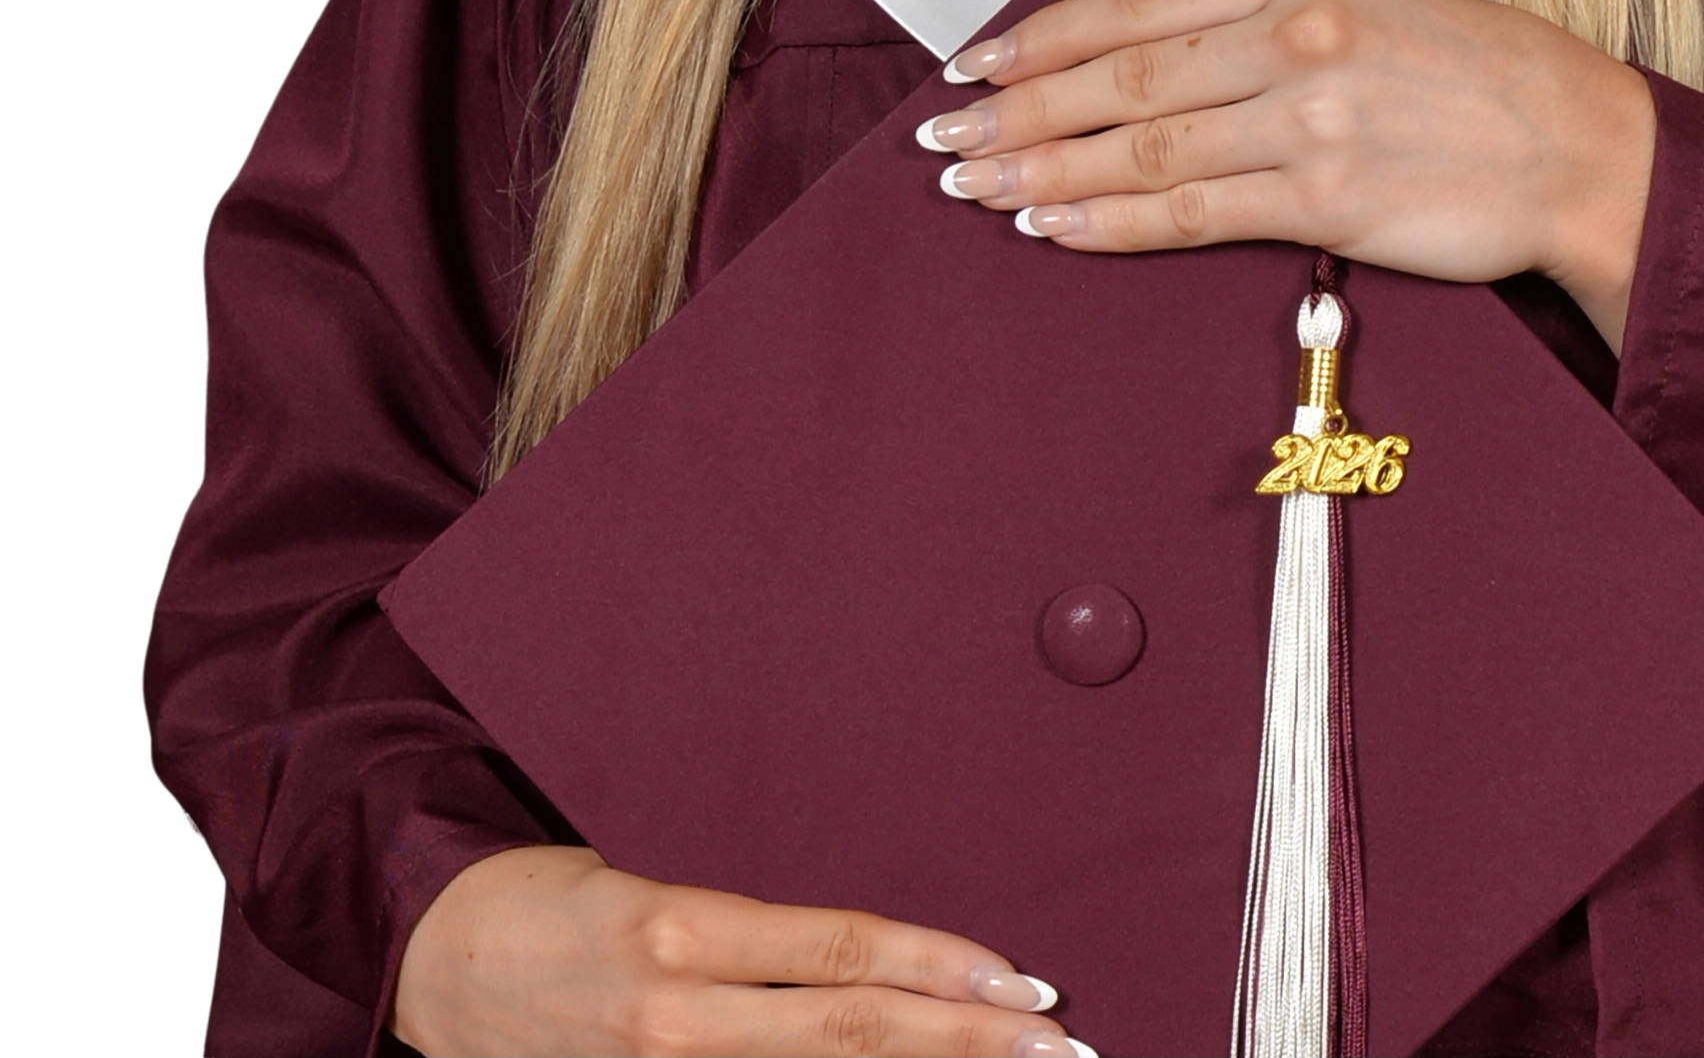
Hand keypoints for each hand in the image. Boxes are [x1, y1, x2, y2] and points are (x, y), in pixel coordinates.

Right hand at [391, 845, 1090, 1057]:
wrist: (423, 958)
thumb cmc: (546, 901)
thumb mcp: (651, 883)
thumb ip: (750, 930)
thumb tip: (864, 959)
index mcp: (683, 929)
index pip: (843, 953)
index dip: (942, 970)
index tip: (1025, 984)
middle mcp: (676, 1015)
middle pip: (852, 1034)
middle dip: (968, 1045)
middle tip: (1060, 1048)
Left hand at [917, 0, 1656, 352]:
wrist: (1576, 142)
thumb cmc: (1471, 71)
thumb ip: (1259, 13)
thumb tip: (1144, 48)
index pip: (1135, 6)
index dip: (1042, 37)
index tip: (974, 61)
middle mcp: (1293, 35)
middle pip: (1120, 76)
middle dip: (1017, 108)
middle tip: (945, 134)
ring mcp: (1308, 119)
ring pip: (1141, 146)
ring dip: (1044, 168)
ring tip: (977, 185)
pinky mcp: (1326, 199)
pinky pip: (1189, 213)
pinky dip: (1109, 220)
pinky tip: (1055, 224)